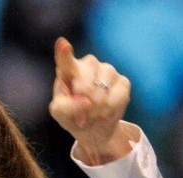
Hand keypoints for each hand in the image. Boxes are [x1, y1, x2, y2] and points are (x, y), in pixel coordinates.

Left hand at [49, 37, 135, 164]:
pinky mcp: (122, 81)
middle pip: (84, 79)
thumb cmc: (72, 115)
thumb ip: (65, 107)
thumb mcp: (59, 113)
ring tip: (92, 113)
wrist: (93, 127)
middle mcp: (88, 65)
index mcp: (68, 70)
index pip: (65, 60)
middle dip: (82, 100)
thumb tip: (87, 102)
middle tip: (81, 113)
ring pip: (102, 86)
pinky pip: (117, 95)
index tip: (63, 44)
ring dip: (96, 107)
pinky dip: (110, 109)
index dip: (64, 53)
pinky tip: (105, 112)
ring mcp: (107, 70)